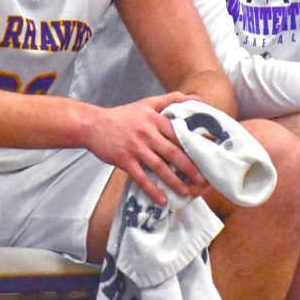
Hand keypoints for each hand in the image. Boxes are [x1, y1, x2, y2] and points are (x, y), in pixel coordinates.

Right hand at [82, 92, 207, 206]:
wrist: (93, 125)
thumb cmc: (123, 115)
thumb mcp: (147, 103)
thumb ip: (172, 99)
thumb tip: (199, 99)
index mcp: (155, 119)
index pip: (179, 134)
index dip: (193, 146)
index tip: (205, 156)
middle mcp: (147, 133)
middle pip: (172, 153)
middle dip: (188, 168)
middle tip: (201, 180)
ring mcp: (135, 148)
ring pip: (159, 167)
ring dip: (174, 182)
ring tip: (186, 192)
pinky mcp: (124, 160)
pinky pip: (141, 178)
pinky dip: (152, 190)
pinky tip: (162, 199)